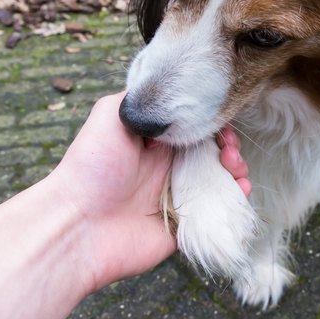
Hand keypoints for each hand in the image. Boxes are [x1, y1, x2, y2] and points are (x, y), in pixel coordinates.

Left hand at [49, 92, 249, 291]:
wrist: (79, 223)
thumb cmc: (91, 166)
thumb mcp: (109, 114)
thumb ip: (139, 98)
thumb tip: (169, 92)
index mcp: (155, 143)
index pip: (195, 128)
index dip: (214, 124)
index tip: (222, 126)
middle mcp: (169, 168)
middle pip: (213, 154)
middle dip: (229, 148)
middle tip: (229, 151)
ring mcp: (178, 197)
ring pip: (220, 181)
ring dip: (236, 170)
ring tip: (235, 168)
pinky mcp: (184, 225)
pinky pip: (218, 212)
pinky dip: (235, 199)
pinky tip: (240, 189)